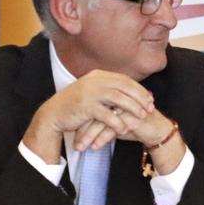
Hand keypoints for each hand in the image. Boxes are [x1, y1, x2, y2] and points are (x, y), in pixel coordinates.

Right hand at [24, 70, 154, 162]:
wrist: (53, 114)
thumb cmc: (75, 105)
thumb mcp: (93, 92)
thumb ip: (109, 89)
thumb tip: (131, 93)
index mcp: (98, 75)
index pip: (124, 80)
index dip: (139, 89)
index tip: (149, 98)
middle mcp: (95, 81)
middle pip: (125, 87)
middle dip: (140, 98)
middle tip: (150, 107)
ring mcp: (90, 92)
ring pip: (118, 99)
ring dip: (132, 108)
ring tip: (142, 117)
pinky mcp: (85, 106)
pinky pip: (106, 115)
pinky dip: (117, 122)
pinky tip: (124, 129)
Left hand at [73, 107, 176, 153]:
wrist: (157, 130)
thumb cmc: (136, 124)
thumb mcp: (116, 121)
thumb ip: (101, 119)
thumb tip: (82, 128)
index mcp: (115, 95)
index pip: (93, 105)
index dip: (81, 120)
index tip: (71, 132)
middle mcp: (120, 98)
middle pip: (95, 112)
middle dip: (83, 129)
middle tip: (74, 142)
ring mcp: (127, 106)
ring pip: (102, 120)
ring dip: (90, 135)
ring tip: (81, 147)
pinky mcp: (134, 117)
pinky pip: (114, 128)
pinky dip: (102, 138)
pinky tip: (95, 146)